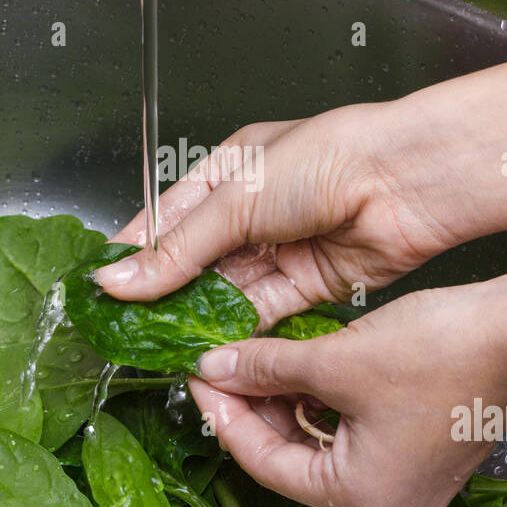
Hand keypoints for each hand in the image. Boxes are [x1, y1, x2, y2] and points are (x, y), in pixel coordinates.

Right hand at [94, 104, 464, 326]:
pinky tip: (211, 346)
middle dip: (164, 294)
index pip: (167, 219)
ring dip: (199, 317)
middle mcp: (254, 209)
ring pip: (227, 291)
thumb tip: (120, 279)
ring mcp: (282, 247)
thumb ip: (178, 250)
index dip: (135, 254)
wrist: (404, 181)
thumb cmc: (327, 159)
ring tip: (163, 343)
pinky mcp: (310, 282)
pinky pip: (263, 311)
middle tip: (128, 327)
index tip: (102, 287)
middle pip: (196, 261)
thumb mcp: (235, 200)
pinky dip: (237, 330)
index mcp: (229, 170)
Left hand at [188, 280, 506, 506]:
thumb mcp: (336, 360)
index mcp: (363, 495)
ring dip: (288, 398)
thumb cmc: (444, 353)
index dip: (224, 415)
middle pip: (295, 454)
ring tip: (254, 357)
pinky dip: (325, 397)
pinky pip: (355, 427)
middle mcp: (388, 498)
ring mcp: (409, 474)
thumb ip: (267, 367)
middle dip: (255, 405)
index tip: (198, 377)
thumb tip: (217, 367)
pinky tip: (300, 362)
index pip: (266, 463)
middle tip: (220, 364)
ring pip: (324, 438)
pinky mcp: (422, 444)